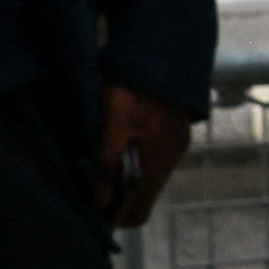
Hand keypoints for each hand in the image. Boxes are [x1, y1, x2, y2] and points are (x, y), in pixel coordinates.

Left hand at [97, 87, 195, 229]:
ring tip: (102, 163)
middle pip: (145, 195)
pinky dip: (137, 162)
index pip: (140, 210)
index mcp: (159, 162)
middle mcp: (172, 159)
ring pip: (150, 177)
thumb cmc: (135, 86)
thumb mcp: (114, 122)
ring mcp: (177, 146)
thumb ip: (107, 163)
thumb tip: (100, 202)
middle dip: (120, 198)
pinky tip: (121, 145)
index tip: (94, 211)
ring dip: (128, 178)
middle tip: (91, 184)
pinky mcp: (175, 134)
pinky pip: (154, 160)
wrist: (163, 51)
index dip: (117, 217)